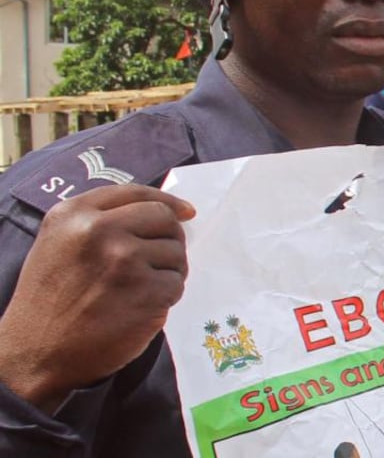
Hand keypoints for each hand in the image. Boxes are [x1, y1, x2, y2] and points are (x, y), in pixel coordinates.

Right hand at [0, 185, 194, 412]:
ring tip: (141, 288)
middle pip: (163, 218)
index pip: (136, 192)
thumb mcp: (59, 244)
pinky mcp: (146, 291)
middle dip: (169, 238)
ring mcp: (125, 260)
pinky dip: (167, 295)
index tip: (185, 212)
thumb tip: (163, 212)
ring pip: (176, 251)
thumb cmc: (49, 300)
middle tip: (159, 259)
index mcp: (74, 213)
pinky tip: (143, 306)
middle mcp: (99, 230)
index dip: (167, 202)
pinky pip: (176, 282)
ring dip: (168, 270)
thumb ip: (99, 221)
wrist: (35, 353)